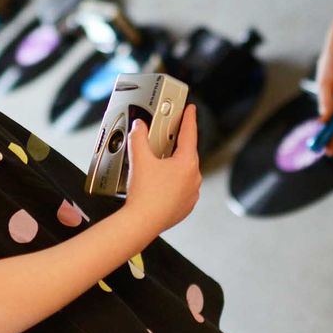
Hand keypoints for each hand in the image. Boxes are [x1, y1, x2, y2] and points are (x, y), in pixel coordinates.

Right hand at [122, 105, 200, 233]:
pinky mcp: (186, 206)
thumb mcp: (139, 159)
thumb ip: (139, 137)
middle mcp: (194, 177)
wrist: (142, 222)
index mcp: (187, 163)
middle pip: (186, 154)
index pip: (190, 134)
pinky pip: (182, 189)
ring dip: (173, 167)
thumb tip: (139, 127)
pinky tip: (159, 186)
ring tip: (156, 169)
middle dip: (175, 147)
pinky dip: (173, 184)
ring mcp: (192, 193)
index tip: (191, 110)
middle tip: (164, 141)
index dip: (189, 118)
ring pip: (184, 173)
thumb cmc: (144, 194)